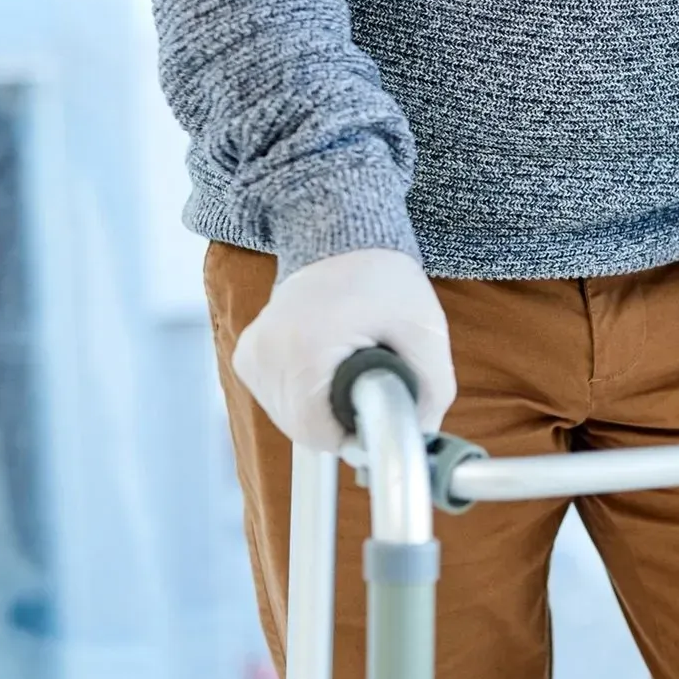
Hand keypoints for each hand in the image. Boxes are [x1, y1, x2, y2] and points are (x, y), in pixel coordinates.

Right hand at [232, 248, 456, 451]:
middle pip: (302, 428)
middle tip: (369, 389)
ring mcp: (250, 354)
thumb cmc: (385, 282)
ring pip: (288, 418)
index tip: (377, 415)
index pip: (318, 430)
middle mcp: (266, 351)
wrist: (341, 242)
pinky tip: (326, 368)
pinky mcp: (246, 356)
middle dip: (341, 422)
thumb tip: (422, 436)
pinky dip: (304, 396)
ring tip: (349, 371)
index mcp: (304, 346)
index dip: (354, 434)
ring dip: (323, 411)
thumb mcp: (425, 332)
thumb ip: (432, 390)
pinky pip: (276, 399)